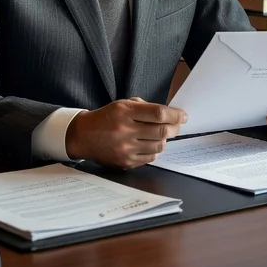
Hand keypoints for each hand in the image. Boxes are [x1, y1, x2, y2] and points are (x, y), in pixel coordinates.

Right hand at [65, 97, 186, 168]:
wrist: (83, 136)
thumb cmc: (106, 118)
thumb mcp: (122, 104)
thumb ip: (144, 107)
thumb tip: (168, 113)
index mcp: (125, 112)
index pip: (158, 113)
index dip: (174, 115)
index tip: (183, 116)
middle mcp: (125, 130)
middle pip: (161, 131)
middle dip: (174, 128)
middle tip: (177, 125)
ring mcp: (125, 149)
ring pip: (158, 146)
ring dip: (164, 139)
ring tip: (161, 134)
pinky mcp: (125, 162)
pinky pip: (150, 158)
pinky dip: (154, 151)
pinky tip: (150, 144)